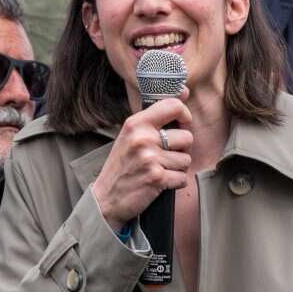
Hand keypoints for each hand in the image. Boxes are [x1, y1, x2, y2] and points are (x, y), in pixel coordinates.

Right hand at [92, 93, 192, 229]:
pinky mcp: (156, 178)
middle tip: (163, 156)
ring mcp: (149, 158)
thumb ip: (154, 118)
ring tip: (158, 170)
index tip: (182, 122)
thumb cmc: (122, 166)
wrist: (106, 199)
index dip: (184, 114)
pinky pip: (182, 178)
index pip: (173, 106)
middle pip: (186, 137)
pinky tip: (159, 183)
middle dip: (181, 150)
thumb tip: (184, 92)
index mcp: (135, 123)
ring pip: (186, 160)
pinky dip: (174, 183)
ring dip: (176, 168)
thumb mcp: (130, 136)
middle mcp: (142, 138)